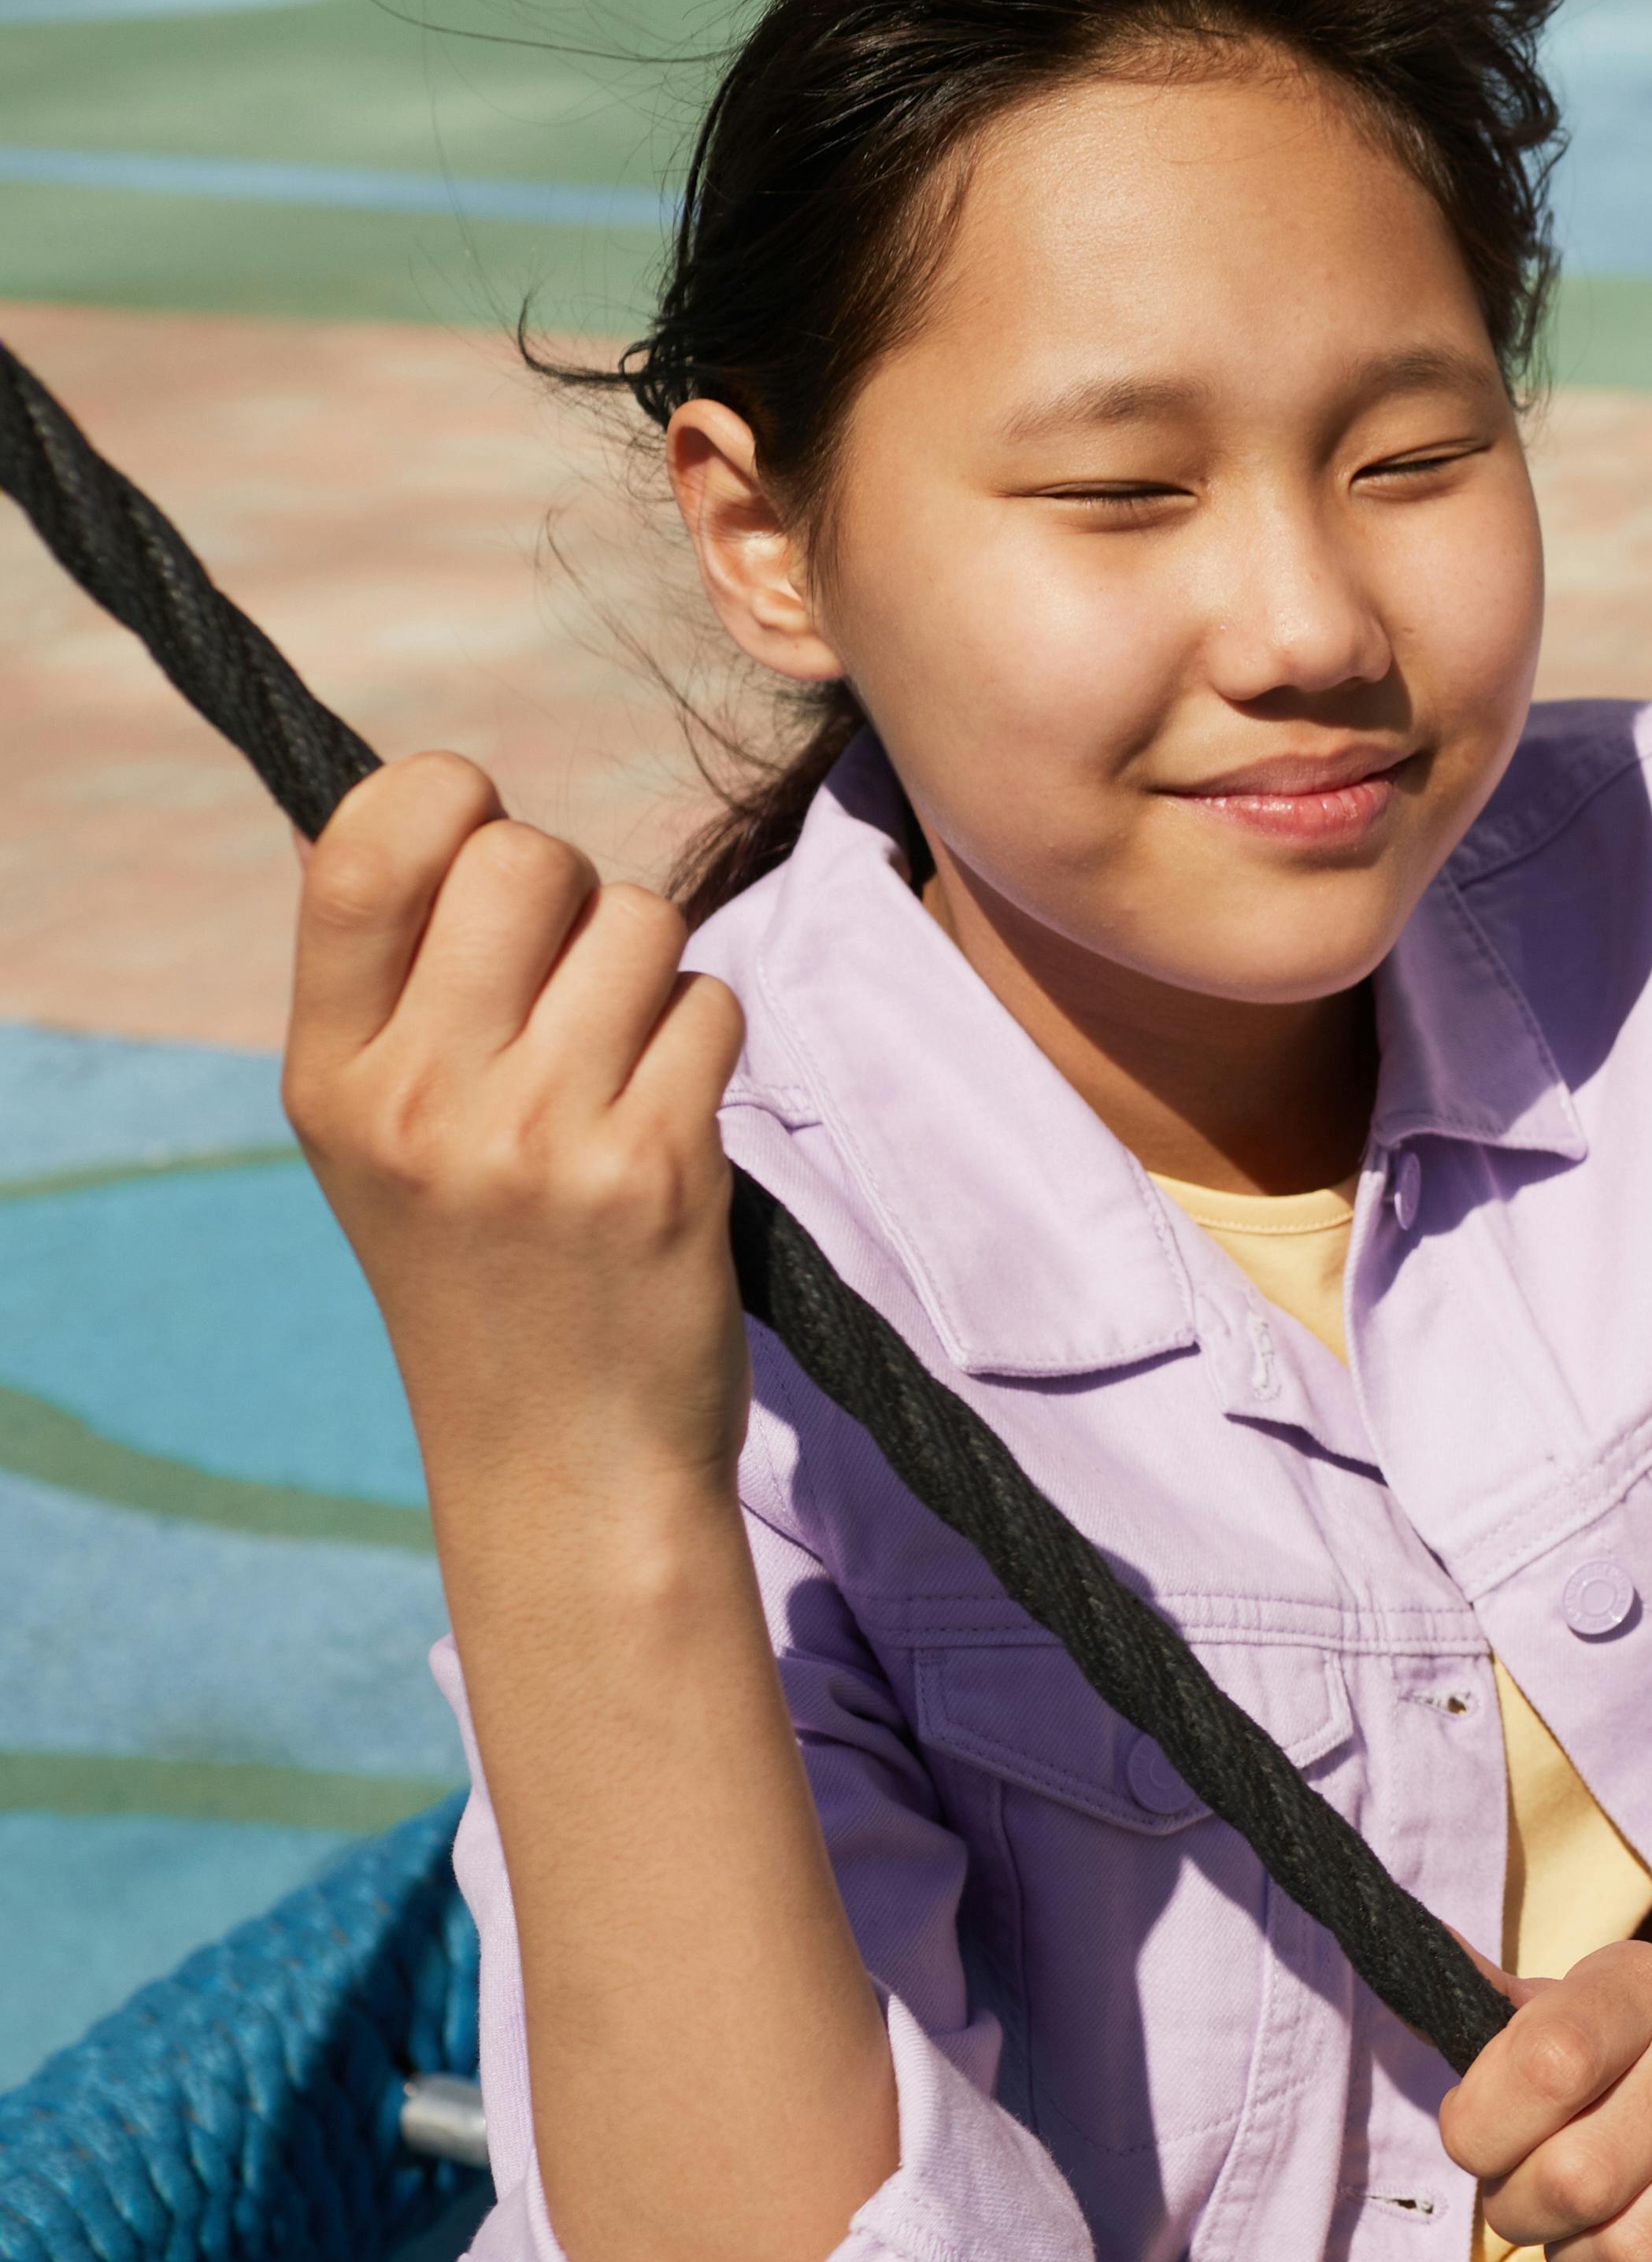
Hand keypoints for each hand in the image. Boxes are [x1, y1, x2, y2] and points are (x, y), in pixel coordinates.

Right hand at [283, 755, 750, 1506]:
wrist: (563, 1461)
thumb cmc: (486, 1275)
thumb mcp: (378, 1137)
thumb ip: (386, 982)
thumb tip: (410, 806)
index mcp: (329, 1076)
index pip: (363, 849)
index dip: (448, 800)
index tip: (483, 838)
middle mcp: (420, 1098)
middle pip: (526, 858)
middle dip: (575, 887)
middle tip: (574, 976)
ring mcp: (539, 1134)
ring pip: (641, 921)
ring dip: (655, 969)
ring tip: (623, 1063)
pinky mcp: (658, 1166)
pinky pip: (712, 1005)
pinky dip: (709, 1038)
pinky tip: (672, 1114)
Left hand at [1440, 1940, 1651, 2261]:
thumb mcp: (1593, 2014)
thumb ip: (1503, 2019)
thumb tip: (1418, 1954)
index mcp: (1643, 1982)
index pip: (1539, 2065)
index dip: (1483, 2134)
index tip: (1489, 2146)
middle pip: (1576, 2181)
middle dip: (1530, 2218)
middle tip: (1546, 2208)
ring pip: (1638, 2251)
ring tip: (1605, 2240)